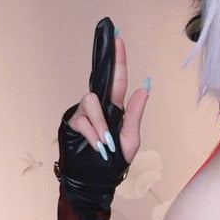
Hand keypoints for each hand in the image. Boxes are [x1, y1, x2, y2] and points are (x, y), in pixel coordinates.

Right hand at [62, 33, 149, 167]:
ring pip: (91, 103)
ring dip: (100, 123)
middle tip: (115, 42)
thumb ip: (135, 113)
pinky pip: (82, 120)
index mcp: (116, 109)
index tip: (118, 38)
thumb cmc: (114, 162)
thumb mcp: (131, 139)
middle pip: (100, 82)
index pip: (117, 79)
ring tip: (106, 142)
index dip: (118, 58)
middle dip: (109, 62)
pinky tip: (97, 145)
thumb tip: (147, 85)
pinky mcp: (72, 122)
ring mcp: (84, 113)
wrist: (96, 181)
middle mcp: (99, 107)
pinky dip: (92, 134)